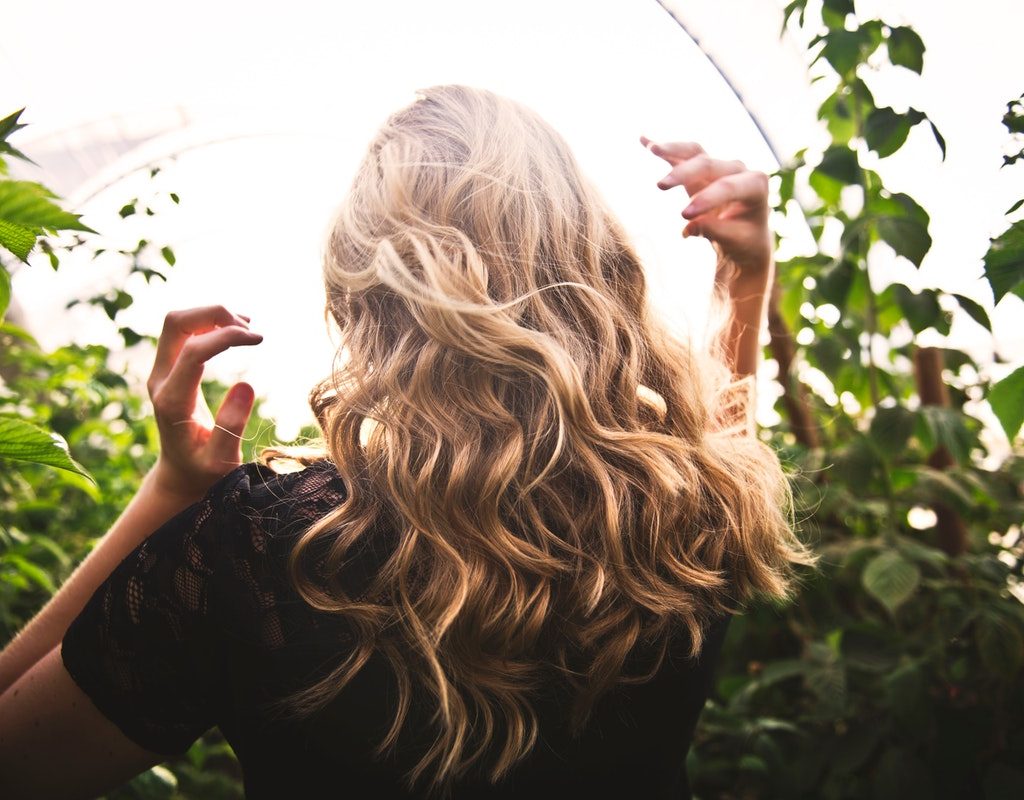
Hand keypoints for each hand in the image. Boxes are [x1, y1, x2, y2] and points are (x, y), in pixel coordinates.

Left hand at [147, 305, 262, 501]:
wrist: (180, 474)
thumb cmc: (204, 472)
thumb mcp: (221, 460)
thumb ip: (231, 426)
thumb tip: (246, 385)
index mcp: (172, 402)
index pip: (193, 350)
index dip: (226, 336)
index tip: (259, 339)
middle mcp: (160, 381)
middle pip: (176, 323)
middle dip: (214, 314)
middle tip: (250, 329)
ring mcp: (161, 372)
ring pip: (178, 322)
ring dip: (212, 316)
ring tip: (247, 329)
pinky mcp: (169, 369)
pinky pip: (184, 332)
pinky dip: (209, 323)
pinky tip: (235, 330)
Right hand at [641, 137, 771, 281]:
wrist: (744, 235)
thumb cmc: (743, 240)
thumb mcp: (734, 241)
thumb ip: (715, 231)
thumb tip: (688, 228)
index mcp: (755, 185)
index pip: (728, 187)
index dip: (705, 198)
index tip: (683, 216)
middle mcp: (738, 169)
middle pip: (708, 165)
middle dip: (684, 174)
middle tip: (660, 186)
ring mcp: (719, 166)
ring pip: (695, 152)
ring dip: (673, 149)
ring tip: (652, 149)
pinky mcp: (702, 168)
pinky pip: (683, 155)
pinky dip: (665, 150)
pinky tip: (644, 140)